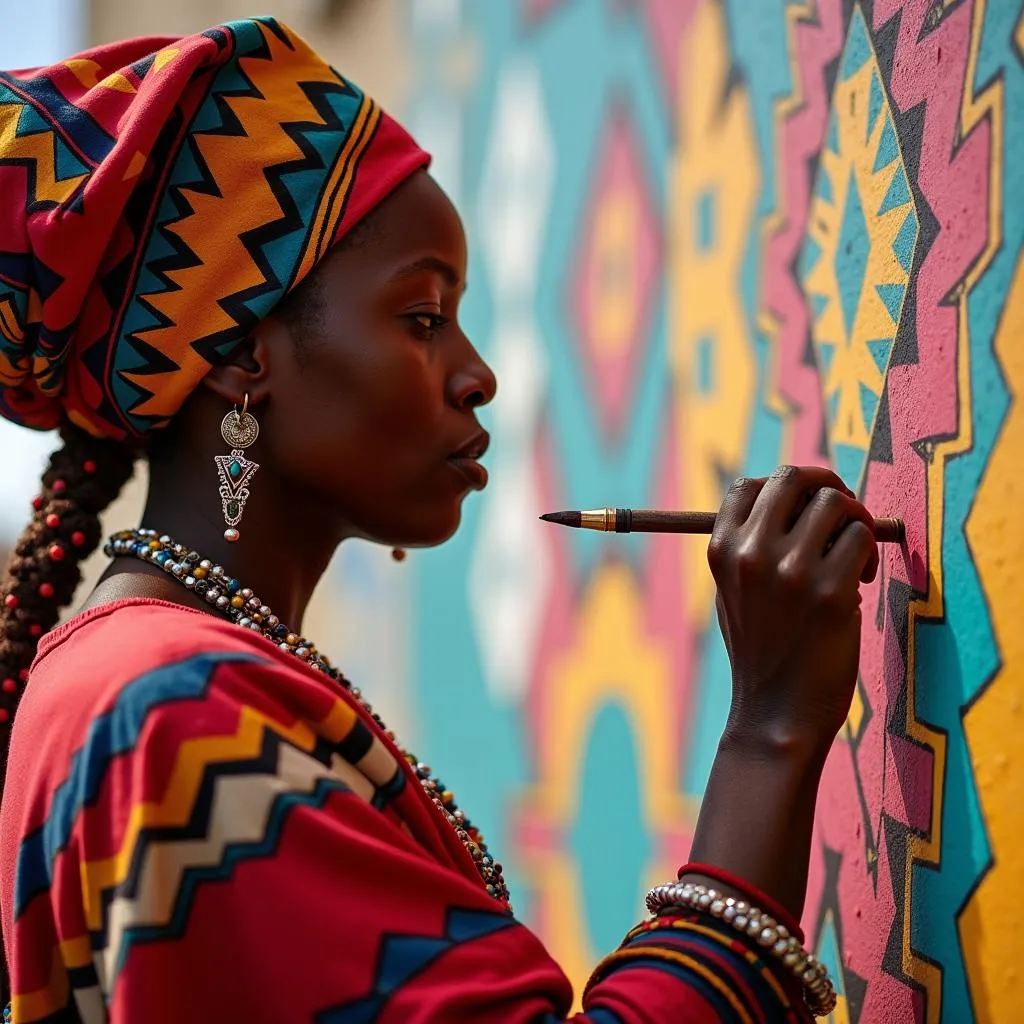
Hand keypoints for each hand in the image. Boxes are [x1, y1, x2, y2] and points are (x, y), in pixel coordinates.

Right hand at [707, 465, 878, 752]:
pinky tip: (860, 583)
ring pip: (837, 504)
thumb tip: (797, 500)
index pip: (749, 484)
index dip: (785, 488)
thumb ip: (751, 546)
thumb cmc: (760, 652)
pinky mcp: (831, 592)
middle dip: (827, 487)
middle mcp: (751, 554)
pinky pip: (863, 539)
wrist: (775, 715)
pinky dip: (868, 554)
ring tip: (852, 559)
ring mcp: (791, 571)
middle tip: (843, 515)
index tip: (804, 507)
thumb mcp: (733, 593)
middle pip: (795, 478)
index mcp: (721, 551)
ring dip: (854, 523)